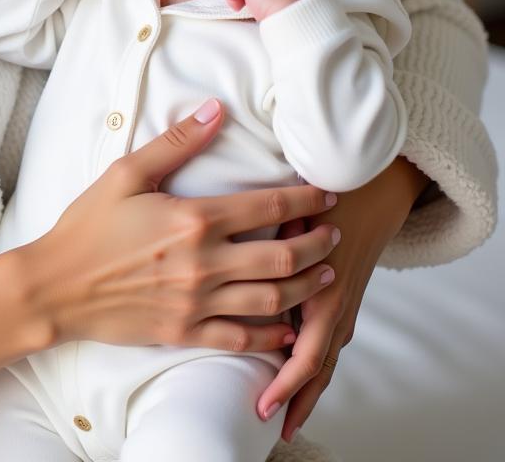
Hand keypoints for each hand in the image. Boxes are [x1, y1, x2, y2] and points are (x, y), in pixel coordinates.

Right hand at [20, 99, 340, 353]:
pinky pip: (243, 339)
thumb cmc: (87, 225)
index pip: (269, 209)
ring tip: (325, 276)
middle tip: (334, 236)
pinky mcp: (186, 332)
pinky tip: (289, 330)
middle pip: (284, 257)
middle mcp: (204, 263)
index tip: (326, 195)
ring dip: (307, 288)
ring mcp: (197, 302)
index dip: (306, 200)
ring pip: (273, 300)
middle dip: (319, 245)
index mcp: (194, 219)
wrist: (56, 286)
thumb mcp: (126, 174)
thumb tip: (216, 109)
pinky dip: (274, 337)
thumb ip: (177, 142)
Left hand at [256, 156, 428, 440]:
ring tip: (283, 413)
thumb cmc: (327, 194)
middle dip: (295, 399)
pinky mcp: (341, 298)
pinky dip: (313, 364)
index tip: (264, 404)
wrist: (371, 186)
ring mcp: (341, 305)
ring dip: (304, 387)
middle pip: (318, 367)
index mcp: (325, 291)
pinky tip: (295, 372)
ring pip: (324, 358)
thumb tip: (241, 248)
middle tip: (273, 425)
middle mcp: (335, 306)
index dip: (286, 384)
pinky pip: (328, 341)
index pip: (308, 354)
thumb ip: (273, 233)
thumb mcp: (298, 211)